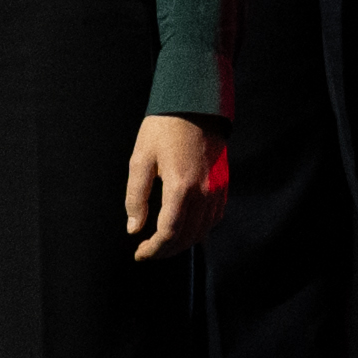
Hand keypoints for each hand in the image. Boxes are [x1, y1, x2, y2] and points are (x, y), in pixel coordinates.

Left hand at [126, 112, 218, 256]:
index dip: (153, 249)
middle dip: (166, 251)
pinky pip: (214, 218)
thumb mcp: (141, 159)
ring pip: (203, 231)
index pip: (169, 233)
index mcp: (180, 186)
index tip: (139, 253)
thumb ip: (135, 197)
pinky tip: (186, 228)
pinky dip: (200, 230)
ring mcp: (217, 189)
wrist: (196, 104)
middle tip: (148, 251)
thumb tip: (134, 228)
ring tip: (164, 244)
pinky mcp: (224, 184)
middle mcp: (203, 192)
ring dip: (183, 243)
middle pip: (187, 237)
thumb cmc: (165, 128)